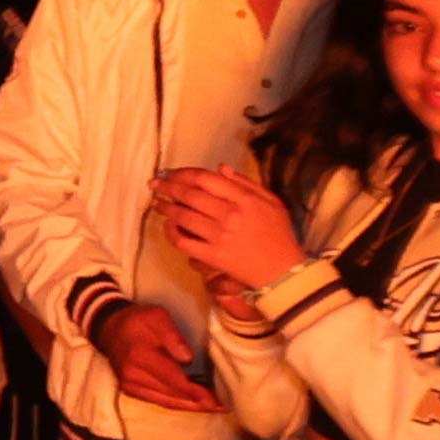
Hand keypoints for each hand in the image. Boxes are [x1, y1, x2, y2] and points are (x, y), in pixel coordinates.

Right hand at [90, 302, 217, 413]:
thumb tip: (187, 359)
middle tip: (222, 406)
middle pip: (171, 395)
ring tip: (212, 407)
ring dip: (190, 406)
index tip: (215, 399)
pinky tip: (193, 403)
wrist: (108, 328)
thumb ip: (173, 336)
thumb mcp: (157, 317)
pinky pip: (158, 401)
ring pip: (166, 401)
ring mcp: (130, 385)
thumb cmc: (137, 320)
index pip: (172, 379)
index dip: (194, 391)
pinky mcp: (131, 390)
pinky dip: (177, 403)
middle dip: (198, 402)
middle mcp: (133, 376)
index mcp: (140, 356)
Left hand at [151, 165, 307, 292]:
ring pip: (183, 216)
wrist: (283, 271)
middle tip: (155, 184)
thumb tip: (220, 167)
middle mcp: (230, 215)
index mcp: (245, 200)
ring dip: (165, 207)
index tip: (172, 173)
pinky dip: (171, 232)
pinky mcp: (212, 256)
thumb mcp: (271, 202)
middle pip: (190, 195)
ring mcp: (219, 236)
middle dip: (168, 187)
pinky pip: (184, 242)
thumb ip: (246, 183)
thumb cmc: (279, 234)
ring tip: (157, 203)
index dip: (184, 173)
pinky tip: (167, 225)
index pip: (206, 179)